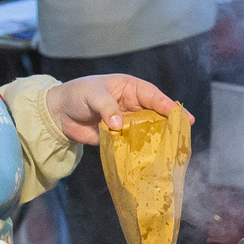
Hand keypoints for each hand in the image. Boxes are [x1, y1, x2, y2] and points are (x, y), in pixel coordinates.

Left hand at [49, 74, 181, 145]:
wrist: (58, 114)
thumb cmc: (77, 95)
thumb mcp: (92, 95)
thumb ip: (106, 107)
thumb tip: (119, 124)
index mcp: (129, 88)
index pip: (152, 95)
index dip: (167, 105)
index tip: (180, 115)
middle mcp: (132, 104)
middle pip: (155, 113)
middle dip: (170, 122)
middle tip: (184, 132)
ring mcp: (127, 121)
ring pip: (147, 129)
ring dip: (157, 137)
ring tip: (173, 146)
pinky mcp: (119, 136)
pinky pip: (133, 142)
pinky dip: (141, 148)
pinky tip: (151, 155)